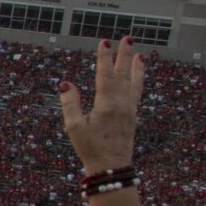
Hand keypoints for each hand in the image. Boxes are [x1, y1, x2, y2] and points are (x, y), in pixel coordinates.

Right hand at [61, 37, 144, 175]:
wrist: (111, 167)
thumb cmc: (90, 148)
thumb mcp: (74, 127)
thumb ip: (70, 103)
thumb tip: (66, 84)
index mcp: (107, 104)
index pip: (105, 75)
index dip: (104, 58)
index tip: (104, 43)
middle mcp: (122, 104)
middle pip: (123, 74)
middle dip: (124, 56)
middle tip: (127, 39)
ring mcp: (130, 110)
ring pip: (134, 83)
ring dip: (136, 67)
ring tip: (140, 55)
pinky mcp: (132, 116)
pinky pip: (137, 93)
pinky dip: (138, 81)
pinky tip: (137, 78)